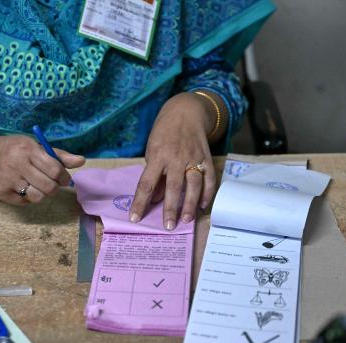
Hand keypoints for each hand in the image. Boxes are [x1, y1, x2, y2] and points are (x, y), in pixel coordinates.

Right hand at [0, 133, 84, 204]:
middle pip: (48, 187)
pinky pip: (24, 202)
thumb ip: (58, 155)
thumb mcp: (33, 145)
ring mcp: (7, 181)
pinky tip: (21, 186)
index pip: (55, 169)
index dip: (64, 177)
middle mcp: (17, 164)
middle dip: (55, 188)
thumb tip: (82, 161)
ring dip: (42, 193)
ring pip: (38, 197)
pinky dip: (27, 197)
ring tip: (36, 185)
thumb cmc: (12, 149)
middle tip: (52, 183)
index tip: (64, 178)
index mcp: (27, 149)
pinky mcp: (1, 194)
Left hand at [129, 92, 216, 229]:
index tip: (135, 218)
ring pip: (194, 184)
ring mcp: (193, 158)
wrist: (186, 112)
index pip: (146, 183)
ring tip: (186, 220)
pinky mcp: (207, 158)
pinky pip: (209, 179)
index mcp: (157, 156)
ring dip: (190, 204)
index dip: (140, 202)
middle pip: (173, 186)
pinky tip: (202, 206)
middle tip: (168, 226)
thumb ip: (154, 175)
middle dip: (170, 208)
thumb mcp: (152, 151)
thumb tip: (154, 199)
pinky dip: (207, 194)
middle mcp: (176, 158)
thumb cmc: (164, 134)